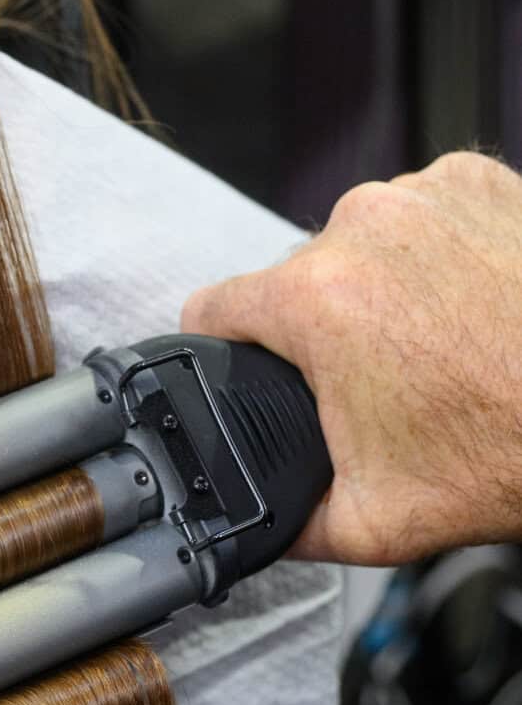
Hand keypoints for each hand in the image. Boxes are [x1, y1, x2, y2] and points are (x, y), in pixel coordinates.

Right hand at [184, 151, 521, 564]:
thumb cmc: (512, 448)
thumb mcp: (374, 522)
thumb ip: (283, 523)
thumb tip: (245, 525)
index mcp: (318, 299)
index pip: (213, 310)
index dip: (224, 350)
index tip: (253, 371)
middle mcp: (363, 227)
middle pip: (297, 279)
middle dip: (326, 329)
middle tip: (383, 383)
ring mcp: (425, 193)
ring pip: (362, 243)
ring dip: (383, 285)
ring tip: (437, 342)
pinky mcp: (477, 179)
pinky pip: (423, 213)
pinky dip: (438, 251)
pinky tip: (472, 300)